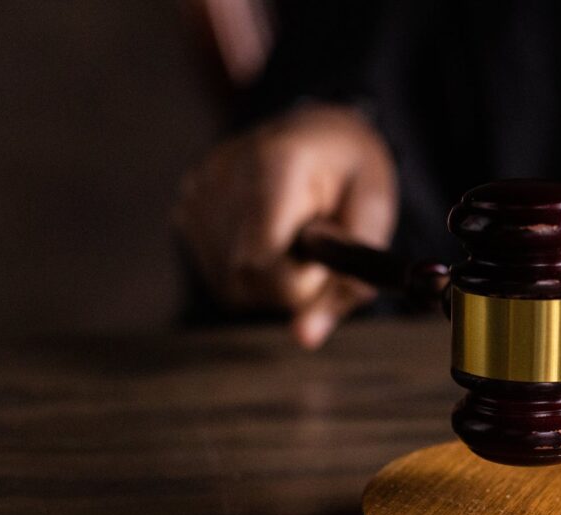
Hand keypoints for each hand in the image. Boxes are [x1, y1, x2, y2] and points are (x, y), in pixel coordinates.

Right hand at [175, 103, 397, 348]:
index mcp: (276, 163)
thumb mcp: (374, 216)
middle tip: (317, 247)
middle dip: (290, 284)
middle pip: (244, 278)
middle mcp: (224, 173)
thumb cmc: (352, 172)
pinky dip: (250, 271)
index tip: (325, 258)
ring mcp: (198, 190)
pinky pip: (218, 273)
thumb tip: (305, 339)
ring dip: (271, 281)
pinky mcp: (186, 206)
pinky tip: (269, 236)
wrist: (319, 129)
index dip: (299, 281)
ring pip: (230, 285)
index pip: (261, 260)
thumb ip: (348, 280)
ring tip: (294, 235)